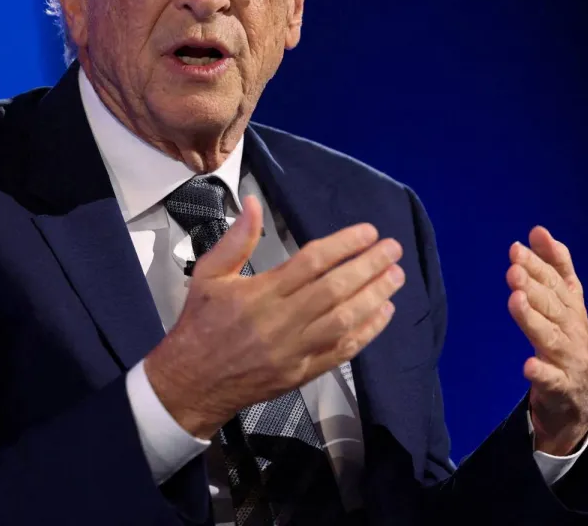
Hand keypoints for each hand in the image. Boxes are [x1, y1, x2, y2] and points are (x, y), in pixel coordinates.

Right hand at [145, 195, 404, 438]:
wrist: (191, 383)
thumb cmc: (201, 324)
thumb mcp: (208, 275)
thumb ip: (236, 239)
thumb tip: (253, 203)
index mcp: (260, 293)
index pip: (312, 262)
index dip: (344, 244)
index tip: (368, 232)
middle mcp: (281, 321)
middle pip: (335, 289)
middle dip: (369, 266)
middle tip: (393, 250)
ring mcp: (295, 350)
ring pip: (344, 320)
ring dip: (375, 296)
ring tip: (396, 276)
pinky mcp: (302, 373)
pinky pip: (341, 352)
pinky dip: (367, 332)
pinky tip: (384, 313)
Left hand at [506, 226, 587, 455]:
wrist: (583, 400)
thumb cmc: (569, 343)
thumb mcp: (566, 303)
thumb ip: (554, 267)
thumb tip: (537, 231)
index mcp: (573, 309)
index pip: (557, 282)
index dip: (539, 264)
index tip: (517, 248)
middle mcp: (574, 330)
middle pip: (552, 305)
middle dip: (534, 285)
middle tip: (514, 269)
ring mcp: (569, 360)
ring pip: (550, 337)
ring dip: (532, 319)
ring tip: (515, 300)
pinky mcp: (562, 388)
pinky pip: (551, 380)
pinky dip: (541, 372)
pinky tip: (528, 364)